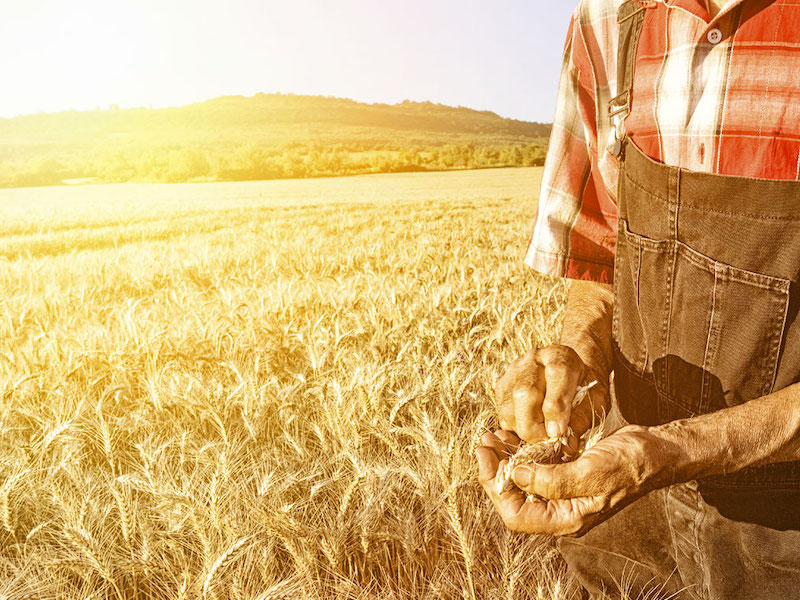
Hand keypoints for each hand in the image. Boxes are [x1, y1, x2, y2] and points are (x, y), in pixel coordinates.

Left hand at [475, 426, 675, 536]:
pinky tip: (514, 435)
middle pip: (513, 498)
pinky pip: (535, 467)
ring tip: (495, 435)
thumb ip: (552, 480)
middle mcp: (561, 509)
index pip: (516, 515)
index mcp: (566, 518)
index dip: (494, 487)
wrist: (656, 450)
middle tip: (484, 441)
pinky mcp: (566, 473)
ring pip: (522, 481)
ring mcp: (563, 491)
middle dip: (494, 470)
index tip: (484, 456)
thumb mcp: (590, 473)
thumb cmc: (630, 464)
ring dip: (505, 458)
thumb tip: (517, 476)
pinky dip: (522, 452)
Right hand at [494, 346, 608, 443]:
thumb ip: (581, 420)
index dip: (555, 408)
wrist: (569, 373)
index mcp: (561, 356)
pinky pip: (502, 412)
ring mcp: (514, 371)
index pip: (556, 376)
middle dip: (533, 425)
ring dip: (522, 428)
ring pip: (508, 405)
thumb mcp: (594, 401)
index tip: (558, 432)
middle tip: (547, 440)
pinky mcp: (502, 384)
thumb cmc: (584, 388)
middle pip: (524, 393)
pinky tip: (530, 428)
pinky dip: (514, 426)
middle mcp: (534, 359)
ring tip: (540, 435)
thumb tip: (566, 446)